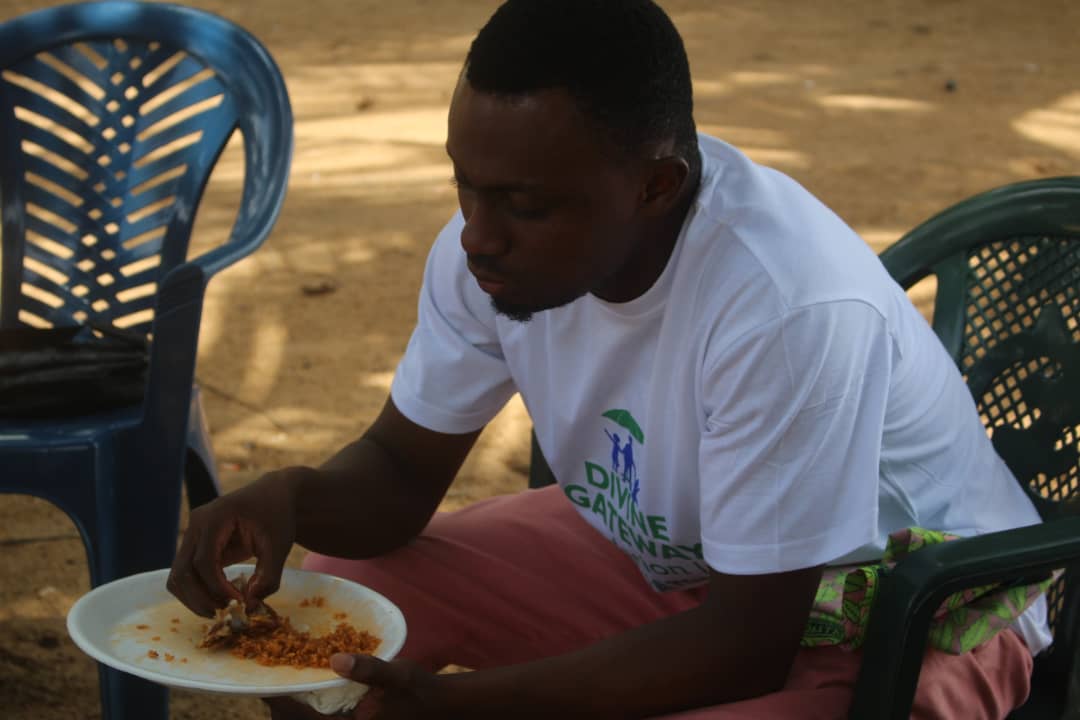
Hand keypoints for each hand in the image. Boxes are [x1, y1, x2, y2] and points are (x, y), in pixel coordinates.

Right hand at [167, 469, 303, 615]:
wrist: (274, 495)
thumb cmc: (277, 516)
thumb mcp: (280, 544)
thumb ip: (268, 575)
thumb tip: (250, 604)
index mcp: (216, 517)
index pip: (204, 562)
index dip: (218, 588)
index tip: (239, 603)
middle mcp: (197, 524)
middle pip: (181, 572)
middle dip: (199, 598)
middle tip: (224, 614)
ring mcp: (192, 535)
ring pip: (177, 576)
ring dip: (194, 598)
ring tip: (222, 609)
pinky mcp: (195, 546)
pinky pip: (185, 574)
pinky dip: (196, 591)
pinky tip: (220, 598)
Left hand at [262, 655, 445, 719]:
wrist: (439, 705)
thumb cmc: (418, 690)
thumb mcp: (396, 676)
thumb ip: (369, 670)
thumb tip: (337, 659)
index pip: (303, 718)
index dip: (282, 704)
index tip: (266, 686)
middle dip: (282, 709)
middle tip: (270, 684)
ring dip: (295, 709)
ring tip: (284, 688)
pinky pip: (322, 717)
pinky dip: (309, 708)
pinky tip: (310, 689)